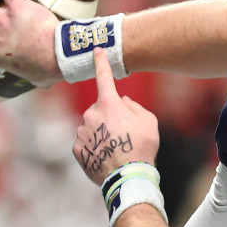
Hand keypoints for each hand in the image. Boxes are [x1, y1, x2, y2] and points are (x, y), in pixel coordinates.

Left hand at [73, 48, 158, 183]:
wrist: (128, 176)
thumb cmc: (142, 146)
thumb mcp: (149, 121)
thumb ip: (134, 106)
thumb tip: (123, 102)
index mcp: (109, 104)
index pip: (103, 77)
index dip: (100, 62)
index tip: (96, 50)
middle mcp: (91, 114)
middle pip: (100, 110)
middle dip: (109, 117)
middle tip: (124, 134)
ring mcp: (82, 132)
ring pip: (92, 127)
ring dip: (102, 134)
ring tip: (116, 149)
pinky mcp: (77, 149)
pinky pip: (86, 143)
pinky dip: (95, 148)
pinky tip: (106, 157)